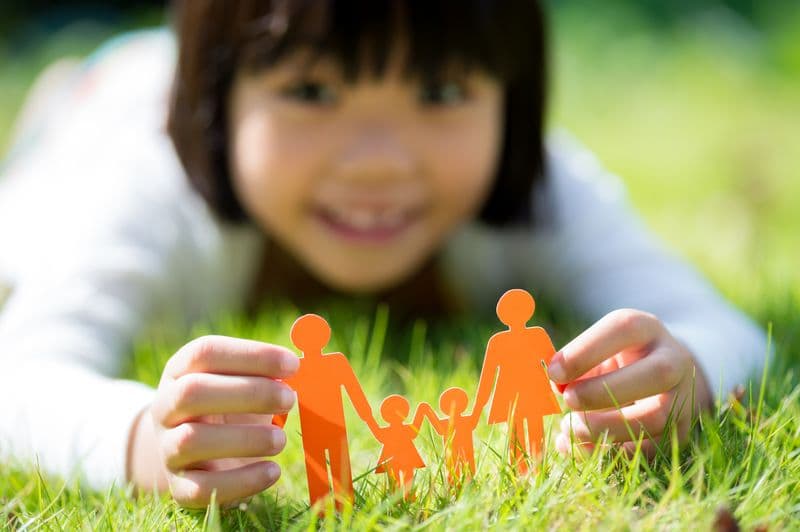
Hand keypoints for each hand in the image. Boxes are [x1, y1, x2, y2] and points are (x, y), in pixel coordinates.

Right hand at [127, 335, 298, 508]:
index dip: (251, 355)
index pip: (206, 352)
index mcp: (181, 371)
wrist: (197, 455)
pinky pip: (201, 488)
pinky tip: (272, 471)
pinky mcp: (178, 486)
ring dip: (245, 439)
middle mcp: (166, 406)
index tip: (293, 365)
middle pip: (192, 392)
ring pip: (190, 440)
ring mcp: (167, 448)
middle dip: (249, 393)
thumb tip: (305, 366)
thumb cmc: (232, 408)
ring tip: (281, 440)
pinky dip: (242, 481)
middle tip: (290, 399)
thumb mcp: (244, 383)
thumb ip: (269, 373)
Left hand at [547, 309, 711, 457]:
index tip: (554, 372)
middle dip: (603, 392)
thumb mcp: (598, 349)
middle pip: (655, 374)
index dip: (586, 351)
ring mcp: (684, 398)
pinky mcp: (680, 432)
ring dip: (606, 428)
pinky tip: (581, 447)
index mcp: (647, 329)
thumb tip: (556, 385)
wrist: (665, 377)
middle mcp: (674, 360)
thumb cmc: (618, 359)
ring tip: (571, 428)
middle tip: (568, 400)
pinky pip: (649, 450)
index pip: (624, 328)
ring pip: (656, 418)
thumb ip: (576, 363)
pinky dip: (610, 453)